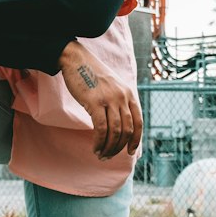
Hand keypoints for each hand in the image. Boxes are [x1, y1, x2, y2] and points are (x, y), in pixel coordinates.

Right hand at [59, 40, 142, 159]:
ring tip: (101, 154)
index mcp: (129, 94)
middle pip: (126, 130)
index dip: (136, 140)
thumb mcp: (112, 86)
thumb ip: (119, 101)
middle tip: (108, 156)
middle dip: (118, 147)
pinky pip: (101, 128)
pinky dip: (100, 142)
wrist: (77, 60)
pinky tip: (95, 147)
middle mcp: (122, 97)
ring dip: (109, 147)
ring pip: (115, 132)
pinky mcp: (94, 102)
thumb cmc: (92, 75)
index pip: (138, 122)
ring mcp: (109, 99)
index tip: (129, 152)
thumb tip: (119, 125)